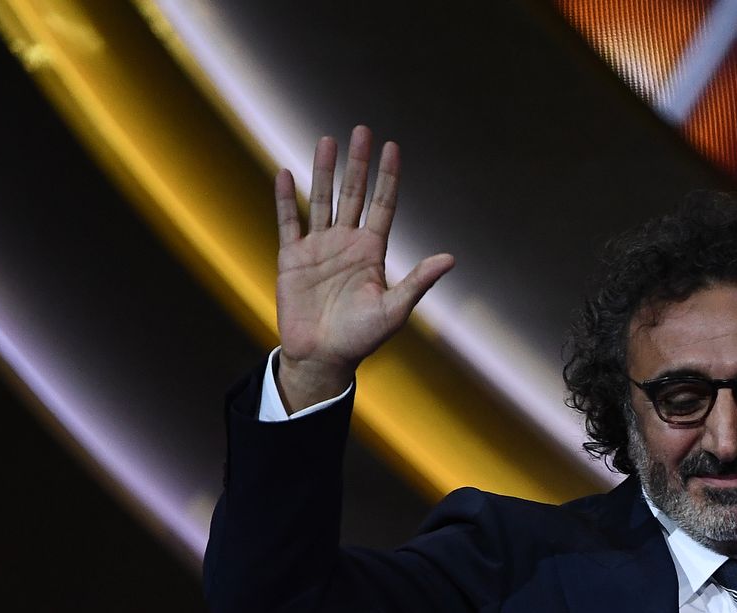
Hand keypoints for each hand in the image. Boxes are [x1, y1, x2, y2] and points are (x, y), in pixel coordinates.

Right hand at [273, 126, 453, 406]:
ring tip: (326, 140)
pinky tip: (286, 173)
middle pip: (354, 194)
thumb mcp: (394, 310)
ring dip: (324, 171)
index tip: (393, 147)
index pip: (382, 205)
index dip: (388, 177)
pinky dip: (286, 198)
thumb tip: (450, 259)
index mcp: (372, 251)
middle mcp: (346, 242)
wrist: (322, 357)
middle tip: (362, 130)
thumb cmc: (361, 338)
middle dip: (358, 163)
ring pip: (322, 200)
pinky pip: (289, 221)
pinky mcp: (291, 257)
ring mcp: (318, 247)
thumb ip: (418, 282)